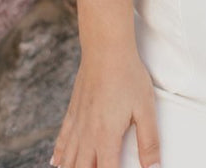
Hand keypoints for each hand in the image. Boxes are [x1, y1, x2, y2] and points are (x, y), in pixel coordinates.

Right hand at [51, 50, 159, 167]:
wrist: (105, 48)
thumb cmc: (128, 76)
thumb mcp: (146, 109)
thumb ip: (149, 142)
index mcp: (106, 137)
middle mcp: (87, 135)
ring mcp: (77, 123)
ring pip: (68, 158)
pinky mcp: (72, 111)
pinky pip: (62, 139)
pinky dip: (59, 154)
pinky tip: (56, 163)